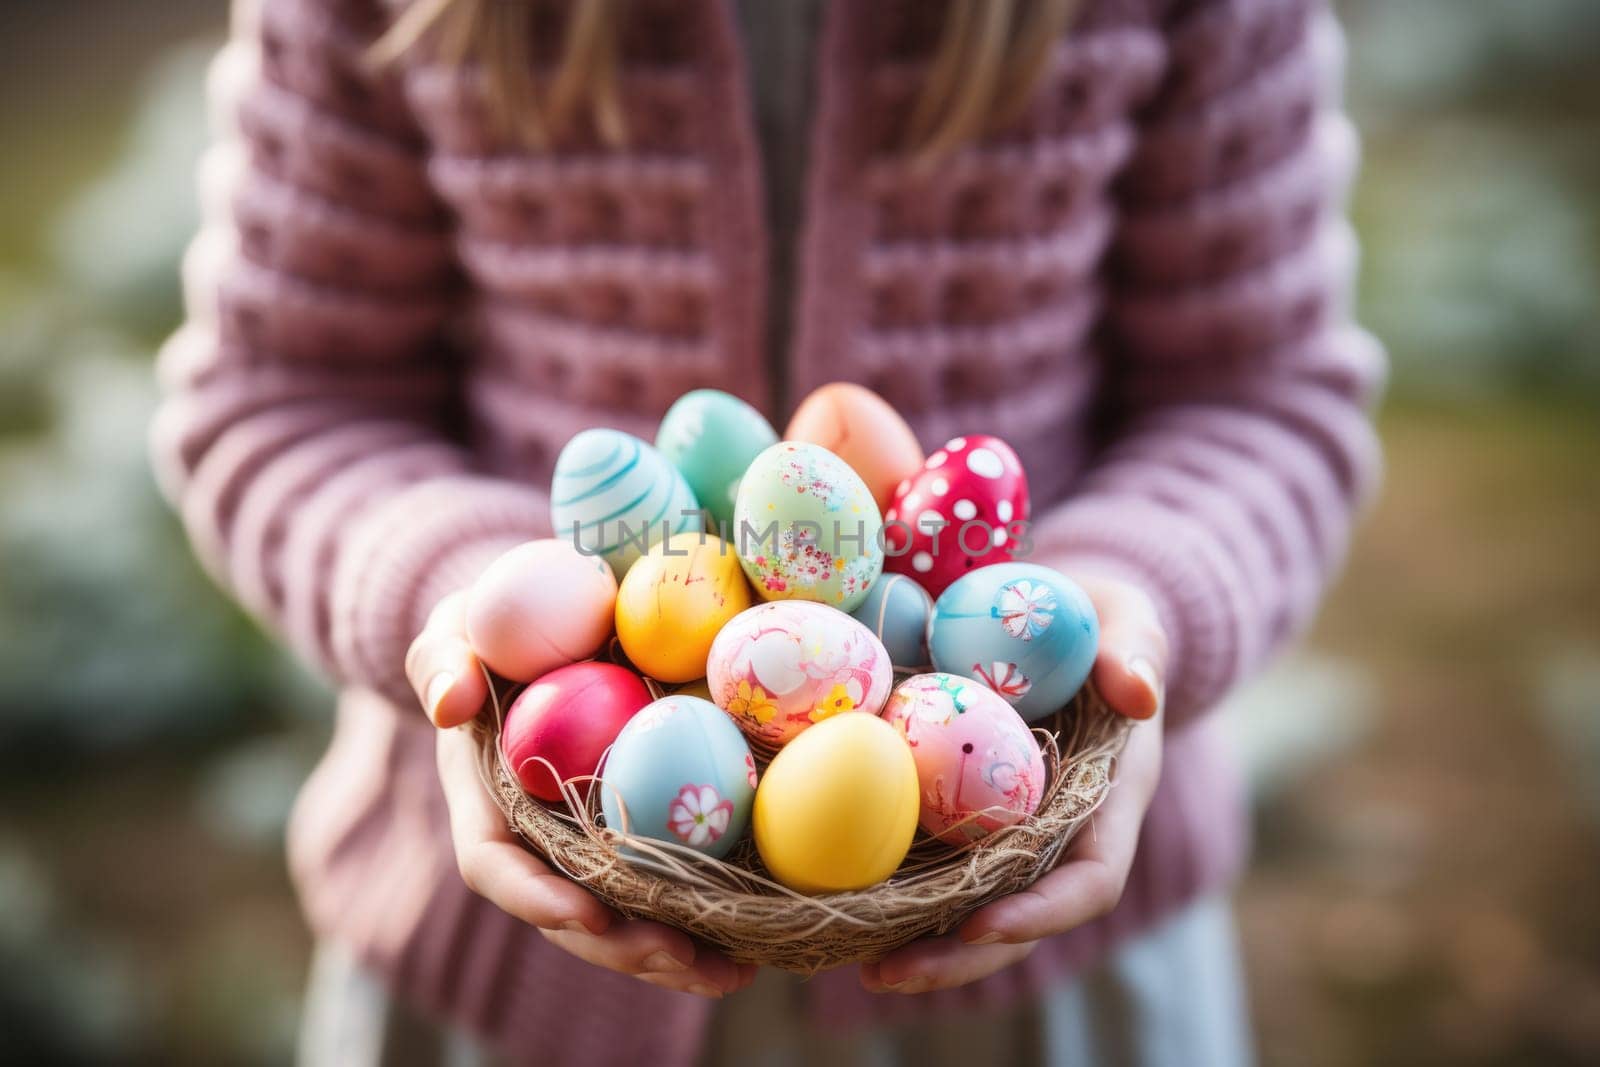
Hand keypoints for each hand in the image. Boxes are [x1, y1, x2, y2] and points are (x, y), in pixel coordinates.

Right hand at [406, 579, 755, 998]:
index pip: (494, 864)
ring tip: (734, 972)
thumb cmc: (489, 628)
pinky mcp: (633, 833)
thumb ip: (443, 657)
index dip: (536, 898)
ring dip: (671, 955)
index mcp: (485, 798)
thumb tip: (451, 702)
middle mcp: (534, 837)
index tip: (589, 914)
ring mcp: (584, 843)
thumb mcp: (456, 628)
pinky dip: (701, 919)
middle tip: (683, 960)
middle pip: (567, 915)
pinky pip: (662, 886)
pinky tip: (754, 939)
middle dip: (621, 947)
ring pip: (620, 918)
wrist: (536, 628)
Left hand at [860, 575, 1168, 993]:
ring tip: (859, 967)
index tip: (982, 923)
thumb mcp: (1126, 620)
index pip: (1092, 880)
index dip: (1042, 911)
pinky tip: (841, 908)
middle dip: (960, 956)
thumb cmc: (1099, 620)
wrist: (1062, 622)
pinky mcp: (964, 818)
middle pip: (1021, 919)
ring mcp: (1011, 832)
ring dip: (921, 946)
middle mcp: (1061, 834)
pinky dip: (896, 895)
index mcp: (1110, 801)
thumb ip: (1135, 649)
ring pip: (973, 909)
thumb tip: (1139, 694)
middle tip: (887, 973)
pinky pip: (934, 867)